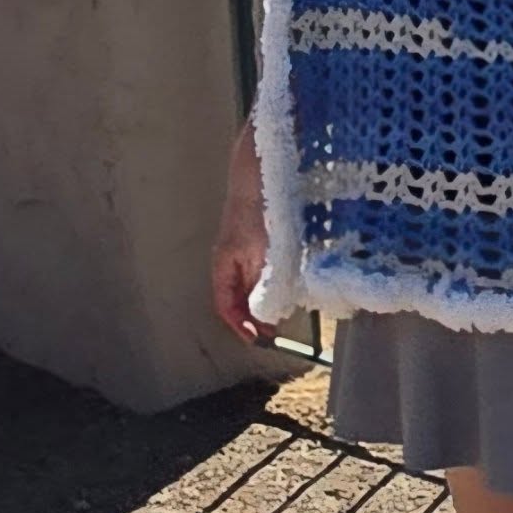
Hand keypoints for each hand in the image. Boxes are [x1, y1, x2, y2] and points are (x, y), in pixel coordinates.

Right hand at [210, 203, 277, 345]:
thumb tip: (264, 314)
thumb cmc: (259, 211)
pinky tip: (289, 279)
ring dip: (264, 298)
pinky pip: (261, 267)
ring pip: (251, 282)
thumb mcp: (262, 253)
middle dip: (254, 315)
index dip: (241, 325)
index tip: (258, 338)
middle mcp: (230, 259)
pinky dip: (272, 279)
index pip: (227, 305)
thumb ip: (262, 285)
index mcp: (223, 266)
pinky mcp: (258, 236)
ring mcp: (243, 247)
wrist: (263, 173)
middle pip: (238, 296)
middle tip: (274, 327)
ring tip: (284, 308)